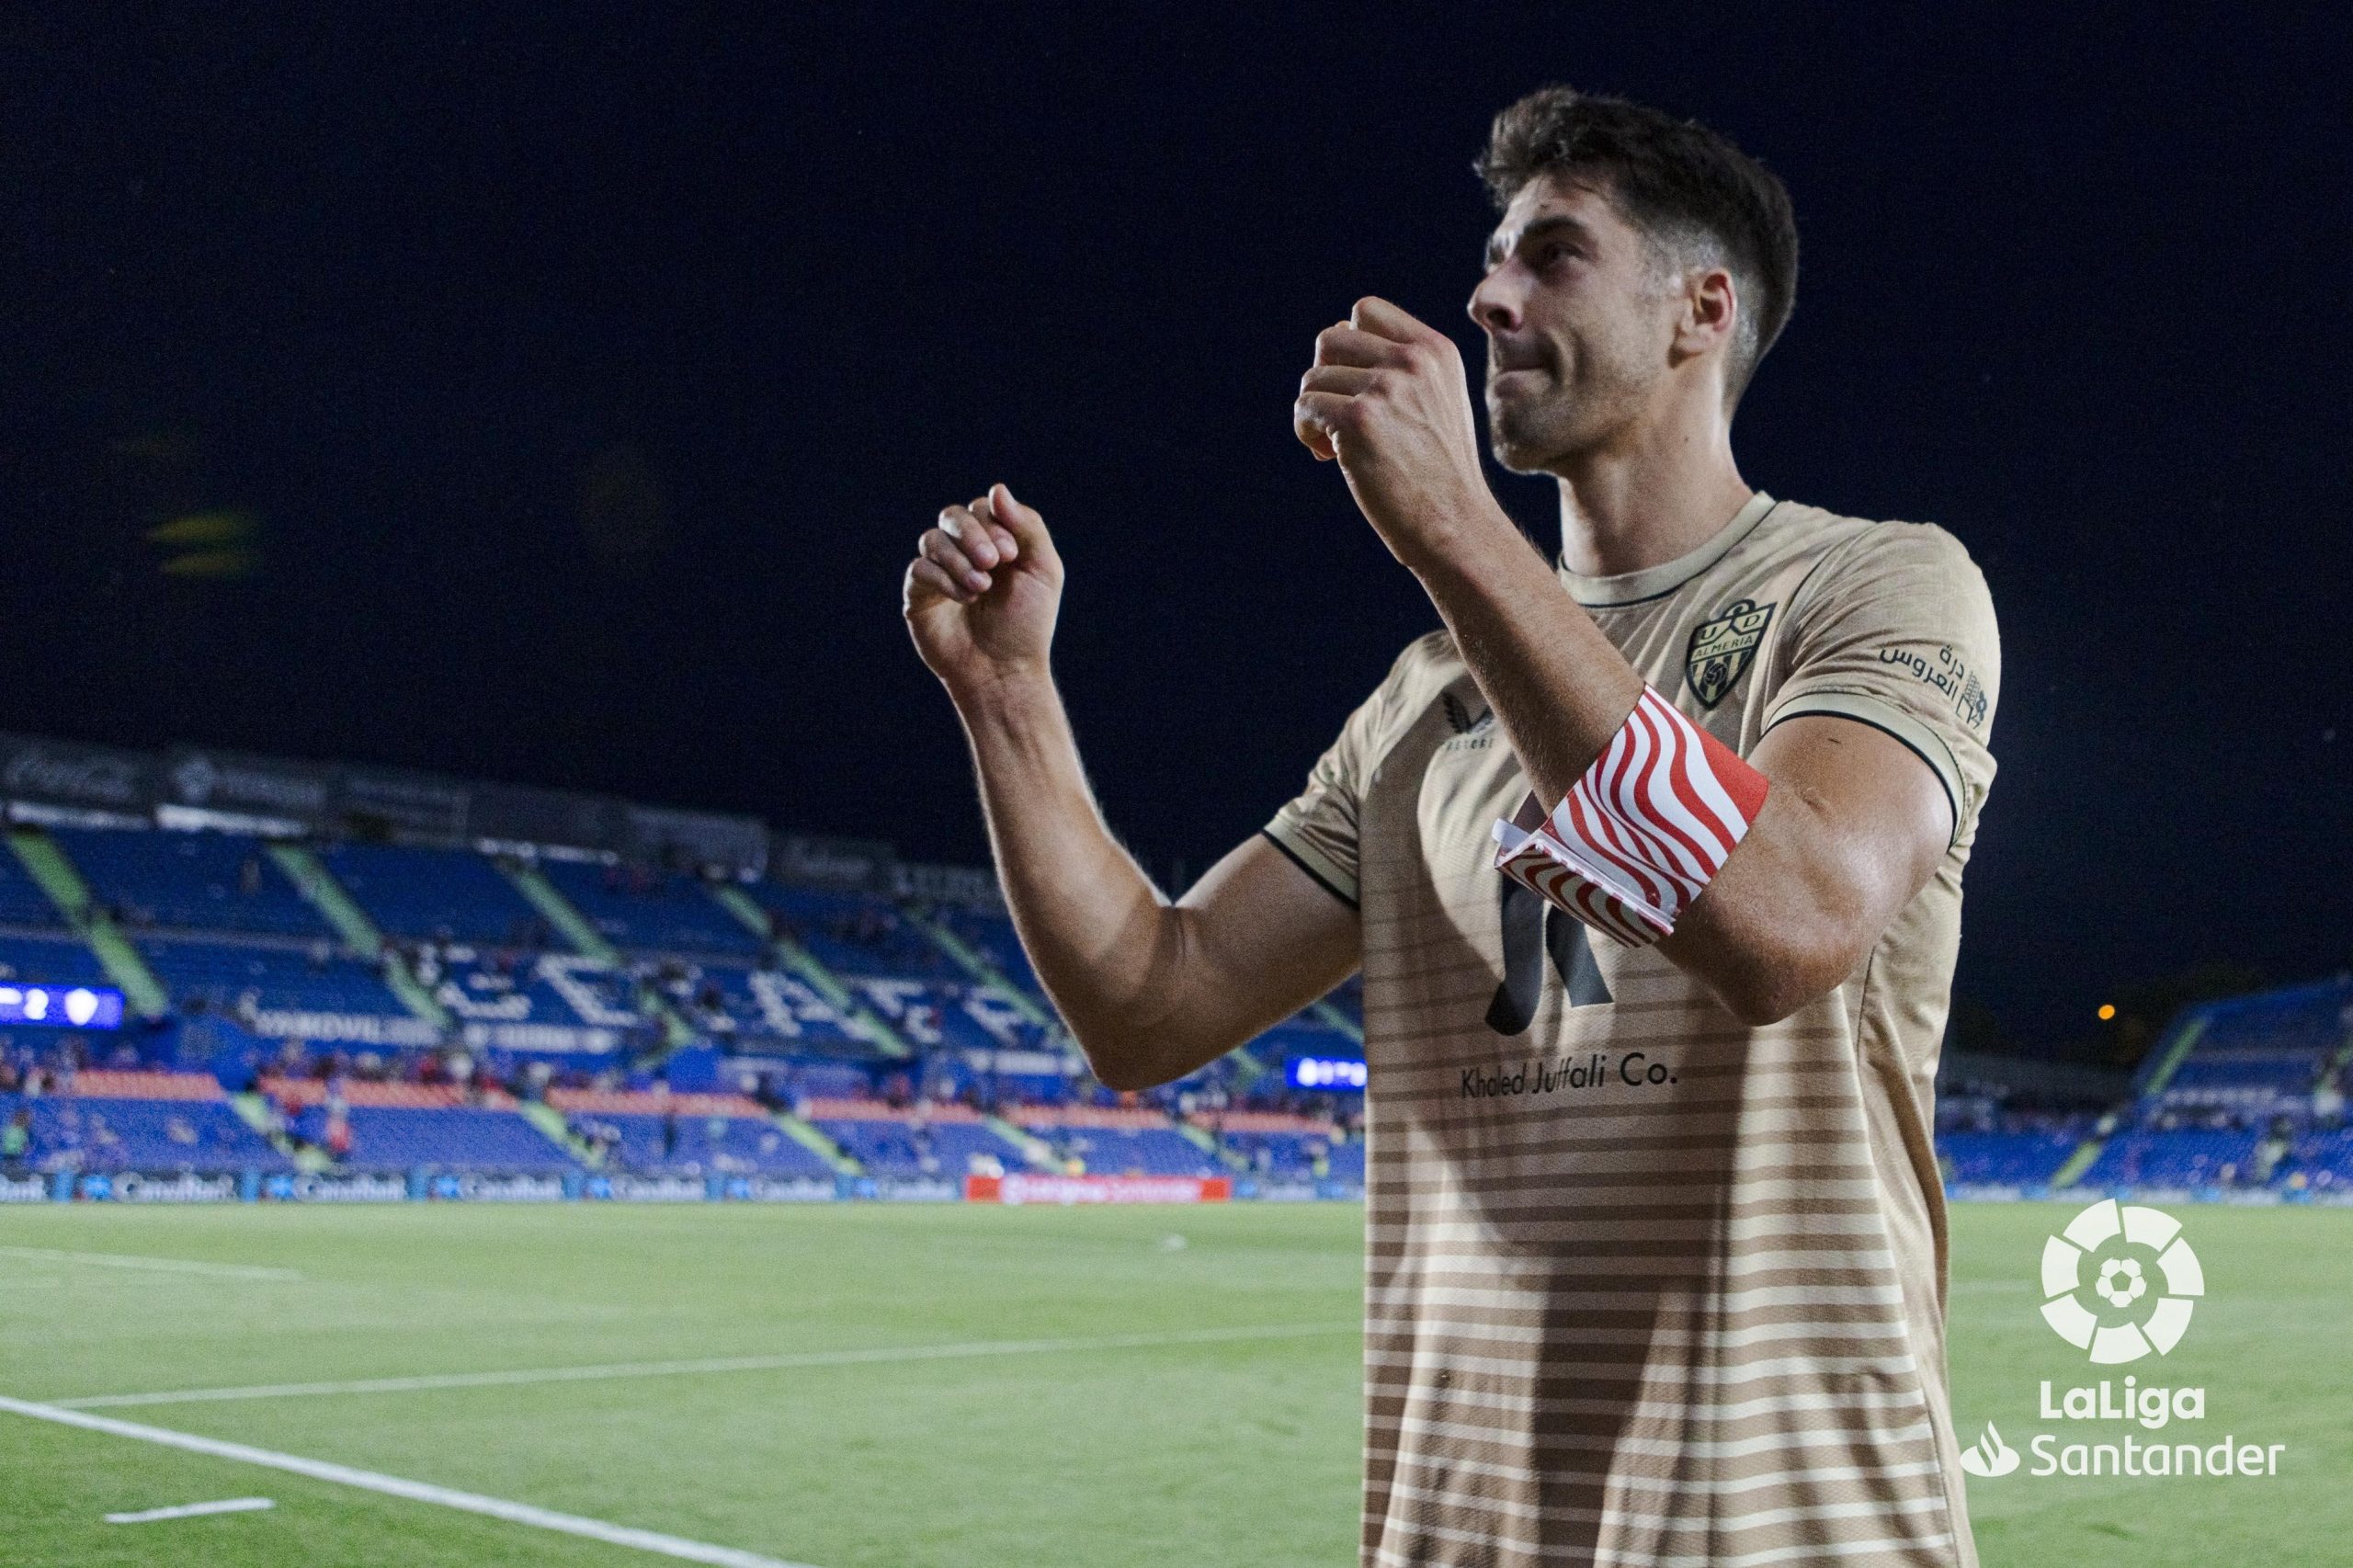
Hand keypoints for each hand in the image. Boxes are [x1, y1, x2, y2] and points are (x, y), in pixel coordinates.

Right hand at [903, 483, 1064, 698]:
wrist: (1006, 671)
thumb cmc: (1027, 624)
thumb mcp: (1042, 570)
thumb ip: (1027, 526)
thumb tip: (997, 489)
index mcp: (995, 542)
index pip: (983, 508)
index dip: (993, 522)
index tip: (1011, 554)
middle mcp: (964, 553)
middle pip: (953, 515)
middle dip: (973, 534)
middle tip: (993, 563)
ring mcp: (939, 573)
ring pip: (932, 539)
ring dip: (958, 559)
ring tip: (981, 588)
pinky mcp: (919, 596)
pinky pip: (919, 569)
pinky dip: (943, 579)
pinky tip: (965, 599)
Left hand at [1294, 297, 1501, 567]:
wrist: (1456, 524)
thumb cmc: (1440, 473)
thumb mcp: (1438, 401)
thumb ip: (1401, 367)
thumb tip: (1334, 336)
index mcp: (1436, 350)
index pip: (1366, 310)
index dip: (1348, 346)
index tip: (1357, 386)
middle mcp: (1413, 361)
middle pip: (1330, 338)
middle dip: (1326, 377)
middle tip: (1340, 417)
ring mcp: (1386, 388)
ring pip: (1313, 377)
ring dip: (1315, 411)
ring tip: (1336, 445)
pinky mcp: (1359, 421)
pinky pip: (1305, 407)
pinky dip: (1306, 431)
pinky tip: (1328, 455)